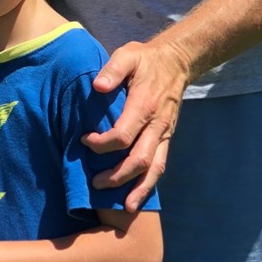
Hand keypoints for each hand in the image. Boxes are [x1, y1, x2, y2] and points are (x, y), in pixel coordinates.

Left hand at [83, 35, 190, 211]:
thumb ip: (113, 70)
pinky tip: (139, 196)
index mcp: (145, 105)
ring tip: (126, 207)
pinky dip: (150, 183)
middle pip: (140, 159)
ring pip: (155, 168)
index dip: (102, 144)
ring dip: (140, 189)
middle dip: (118, 176)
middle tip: (95, 183)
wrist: (177, 62)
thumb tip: (98, 86)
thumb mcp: (128, 55)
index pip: (123, 135)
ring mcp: (164, 133)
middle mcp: (157, 124)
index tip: (84, 141)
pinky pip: (160, 165)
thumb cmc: (146, 59)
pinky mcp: (166, 138)